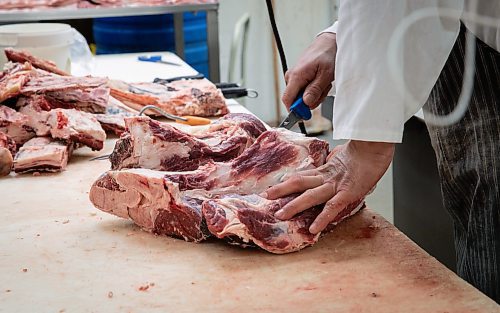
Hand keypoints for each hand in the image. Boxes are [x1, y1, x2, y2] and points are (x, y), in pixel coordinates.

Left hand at [262, 141, 393, 233]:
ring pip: (310, 195)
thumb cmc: (366, 150)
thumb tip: (333, 160)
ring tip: (280, 215)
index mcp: (326, 169)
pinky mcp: (348, 193)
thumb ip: (336, 161)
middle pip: (299, 182)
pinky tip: (313, 229)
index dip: (287, 182)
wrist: (377, 144)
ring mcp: (336, 185)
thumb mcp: (346, 156)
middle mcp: (327, 177)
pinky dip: (323, 219)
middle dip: (281, 191)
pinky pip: (332, 207)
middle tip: (265, 197)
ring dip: (294, 206)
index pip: (302, 176)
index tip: (273, 188)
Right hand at [282, 32, 336, 108]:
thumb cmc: (328, 55)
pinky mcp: (299, 76)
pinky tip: (320, 81)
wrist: (329, 42)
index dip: (295, 110)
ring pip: (301, 95)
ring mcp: (294, 76)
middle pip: (295, 100)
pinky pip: (303, 89)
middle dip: (310, 101)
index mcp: (296, 76)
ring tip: (323, 83)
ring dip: (314, 94)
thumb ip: (315, 90)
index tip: (306, 114)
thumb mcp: (325, 75)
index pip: (287, 100)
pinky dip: (313, 88)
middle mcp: (291, 76)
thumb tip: (305, 103)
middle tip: (322, 91)